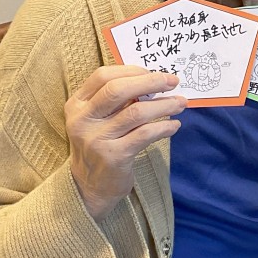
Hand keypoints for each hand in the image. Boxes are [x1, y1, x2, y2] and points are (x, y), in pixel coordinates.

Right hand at [65, 65, 186, 221]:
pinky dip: (163, 127)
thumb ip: (114, 101)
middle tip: (173, 81)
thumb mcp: (97, 120)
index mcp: (77, 105)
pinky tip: (174, 125)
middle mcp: (83, 120)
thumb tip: (152, 81)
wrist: (89, 187)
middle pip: (118, 90)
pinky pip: (145, 135)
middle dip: (150, 82)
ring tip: (180, 103)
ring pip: (136, 112)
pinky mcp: (114, 157)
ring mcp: (97, 139)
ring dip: (164, 105)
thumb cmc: (100, 146)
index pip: (103, 76)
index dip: (131, 70)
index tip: (154, 72)